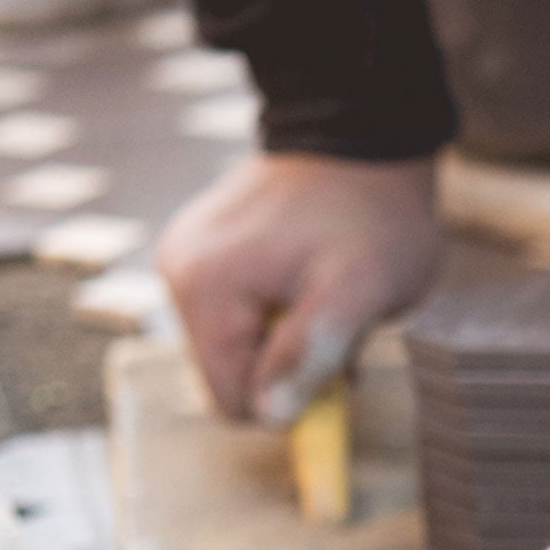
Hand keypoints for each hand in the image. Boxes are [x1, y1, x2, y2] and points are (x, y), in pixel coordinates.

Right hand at [157, 151, 441, 421]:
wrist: (359, 134)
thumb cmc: (371, 215)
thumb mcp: (360, 289)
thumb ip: (312, 351)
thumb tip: (268, 414)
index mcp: (206, 289)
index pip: (234, 403)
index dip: (292, 399)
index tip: (336, 365)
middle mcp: (178, 273)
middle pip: (230, 376)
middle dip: (288, 365)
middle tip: (336, 324)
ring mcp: (184, 259)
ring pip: (234, 349)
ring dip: (284, 340)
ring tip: (323, 296)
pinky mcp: (200, 251)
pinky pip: (233, 315)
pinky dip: (274, 312)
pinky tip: (305, 279)